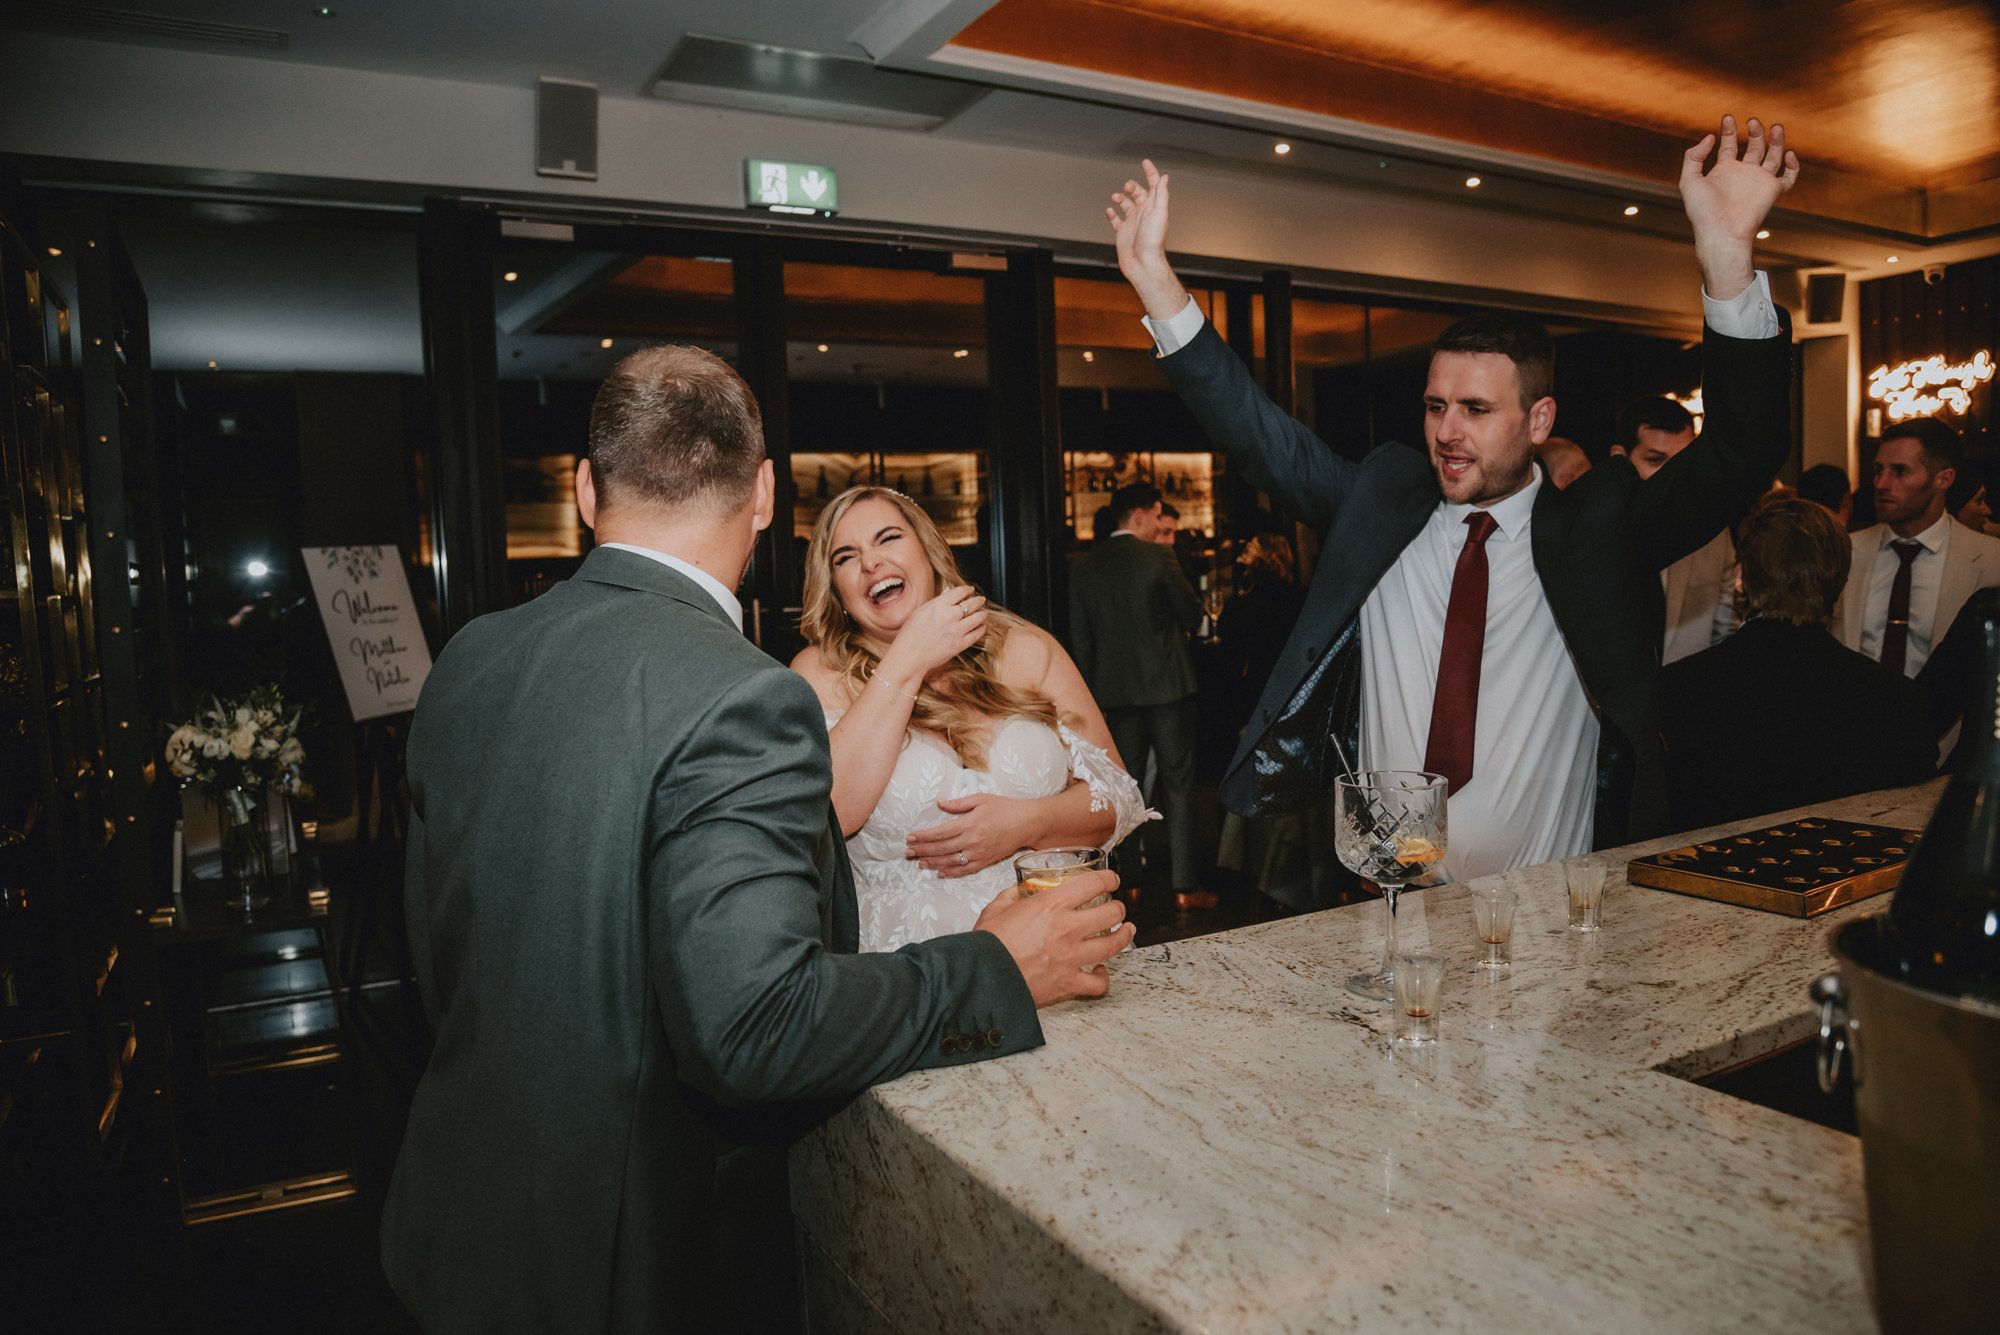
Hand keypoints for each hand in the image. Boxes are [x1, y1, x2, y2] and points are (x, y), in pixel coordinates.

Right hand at [876, 585, 986, 688]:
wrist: (909, 656)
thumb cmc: (910, 634)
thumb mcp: (920, 612)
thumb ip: (937, 601)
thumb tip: (949, 590)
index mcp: (938, 606)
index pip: (959, 592)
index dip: (968, 590)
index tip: (970, 590)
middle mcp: (949, 616)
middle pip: (972, 603)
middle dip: (979, 600)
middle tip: (981, 600)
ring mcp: (956, 631)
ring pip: (978, 618)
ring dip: (983, 614)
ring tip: (983, 613)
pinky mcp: (959, 645)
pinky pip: (977, 634)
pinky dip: (981, 629)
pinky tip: (982, 627)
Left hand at [905, 792, 1033, 876]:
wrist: (1027, 823)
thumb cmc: (1004, 808)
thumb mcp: (981, 799)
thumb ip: (959, 803)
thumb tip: (940, 803)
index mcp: (969, 823)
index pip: (940, 832)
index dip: (923, 837)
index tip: (911, 838)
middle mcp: (972, 840)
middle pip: (941, 848)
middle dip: (923, 851)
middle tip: (908, 853)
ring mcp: (979, 853)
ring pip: (951, 861)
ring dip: (933, 863)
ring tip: (919, 863)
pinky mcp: (986, 861)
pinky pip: (965, 870)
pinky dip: (951, 873)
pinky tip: (940, 873)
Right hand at [974, 871, 1131, 1005]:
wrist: (982, 977)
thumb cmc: (988, 944)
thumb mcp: (996, 908)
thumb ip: (1012, 896)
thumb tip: (1018, 891)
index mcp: (1052, 905)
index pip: (1094, 883)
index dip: (1108, 879)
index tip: (1111, 880)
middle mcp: (1068, 928)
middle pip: (1112, 913)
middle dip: (1118, 908)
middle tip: (1117, 909)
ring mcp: (1072, 956)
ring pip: (1114, 945)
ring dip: (1124, 936)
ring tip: (1126, 931)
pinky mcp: (1069, 982)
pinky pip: (1098, 983)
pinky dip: (1103, 977)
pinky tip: (1100, 971)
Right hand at [1106, 159, 1189, 322]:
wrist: (1142, 263)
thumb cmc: (1152, 241)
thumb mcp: (1159, 213)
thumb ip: (1161, 194)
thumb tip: (1165, 178)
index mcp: (1154, 207)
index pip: (1154, 185)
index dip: (1151, 172)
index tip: (1145, 162)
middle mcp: (1144, 213)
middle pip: (1138, 193)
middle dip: (1132, 186)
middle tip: (1128, 187)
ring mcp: (1133, 222)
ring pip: (1126, 204)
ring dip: (1120, 197)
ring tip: (1116, 197)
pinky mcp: (1123, 232)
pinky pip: (1116, 220)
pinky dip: (1112, 213)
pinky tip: (1109, 210)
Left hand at [1680, 115, 1799, 300]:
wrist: (1720, 231)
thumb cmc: (1702, 211)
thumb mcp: (1689, 180)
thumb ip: (1694, 157)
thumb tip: (1710, 137)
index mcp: (1724, 171)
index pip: (1729, 145)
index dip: (1729, 131)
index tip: (1728, 117)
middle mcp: (1743, 174)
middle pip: (1754, 147)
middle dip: (1754, 132)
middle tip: (1753, 121)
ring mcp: (1759, 181)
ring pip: (1773, 156)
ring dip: (1776, 140)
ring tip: (1774, 126)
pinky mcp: (1773, 191)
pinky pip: (1789, 177)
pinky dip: (1793, 165)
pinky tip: (1788, 153)